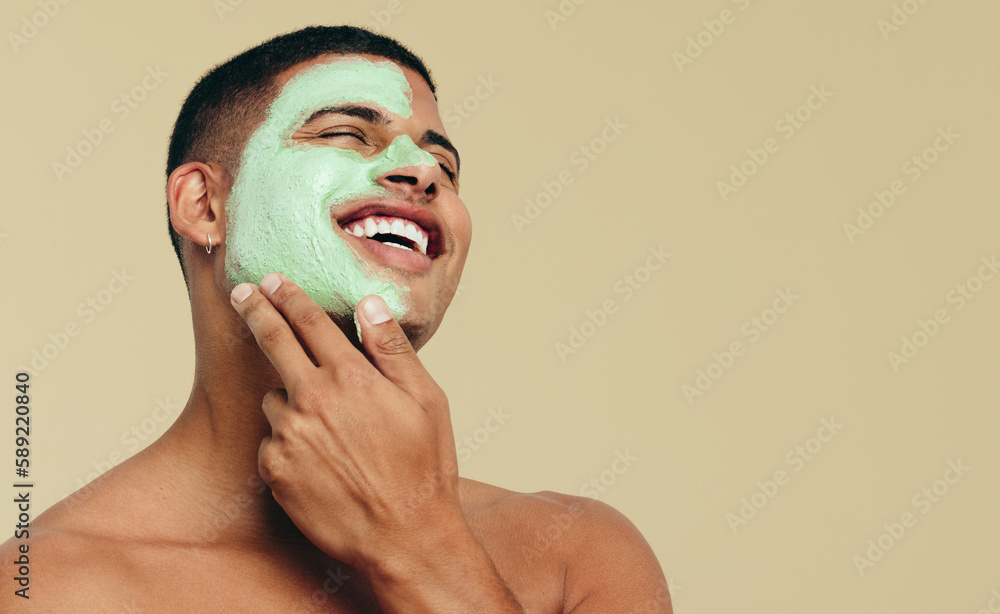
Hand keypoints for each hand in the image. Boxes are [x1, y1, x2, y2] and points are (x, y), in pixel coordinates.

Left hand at [230, 272, 460, 571]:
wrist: (402, 538)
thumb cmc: (423, 469)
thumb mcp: (426, 401)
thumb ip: (392, 349)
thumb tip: (370, 304)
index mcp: (351, 377)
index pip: (310, 322)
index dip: (289, 296)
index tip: (274, 280)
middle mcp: (312, 400)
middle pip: (273, 341)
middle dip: (257, 310)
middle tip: (244, 293)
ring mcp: (288, 436)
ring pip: (274, 398)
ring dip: (289, 398)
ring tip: (325, 427)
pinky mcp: (274, 470)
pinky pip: (272, 440)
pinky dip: (288, 441)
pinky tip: (319, 460)